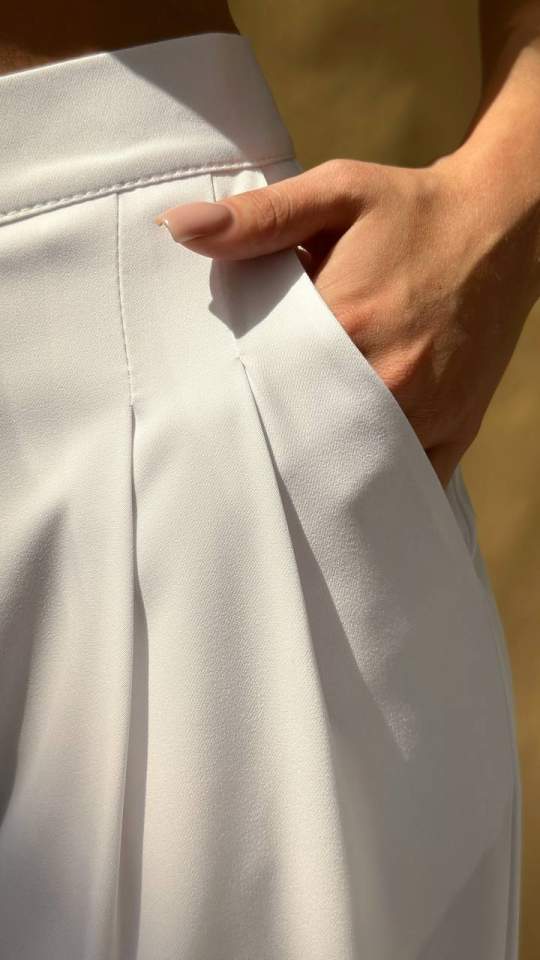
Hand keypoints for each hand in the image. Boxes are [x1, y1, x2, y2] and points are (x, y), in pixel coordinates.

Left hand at [155, 155, 537, 488]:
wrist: (503, 228)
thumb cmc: (411, 211)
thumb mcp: (337, 193)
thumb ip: (259, 218)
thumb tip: (178, 229)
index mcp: (347, 321)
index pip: (265, 379)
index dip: (237, 390)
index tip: (221, 395)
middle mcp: (387, 378)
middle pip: (303, 431)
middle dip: (274, 434)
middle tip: (245, 436)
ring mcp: (424, 412)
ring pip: (352, 467)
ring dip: (320, 467)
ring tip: (291, 459)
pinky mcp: (454, 431)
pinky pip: (406, 485)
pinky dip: (375, 487)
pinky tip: (347, 480)